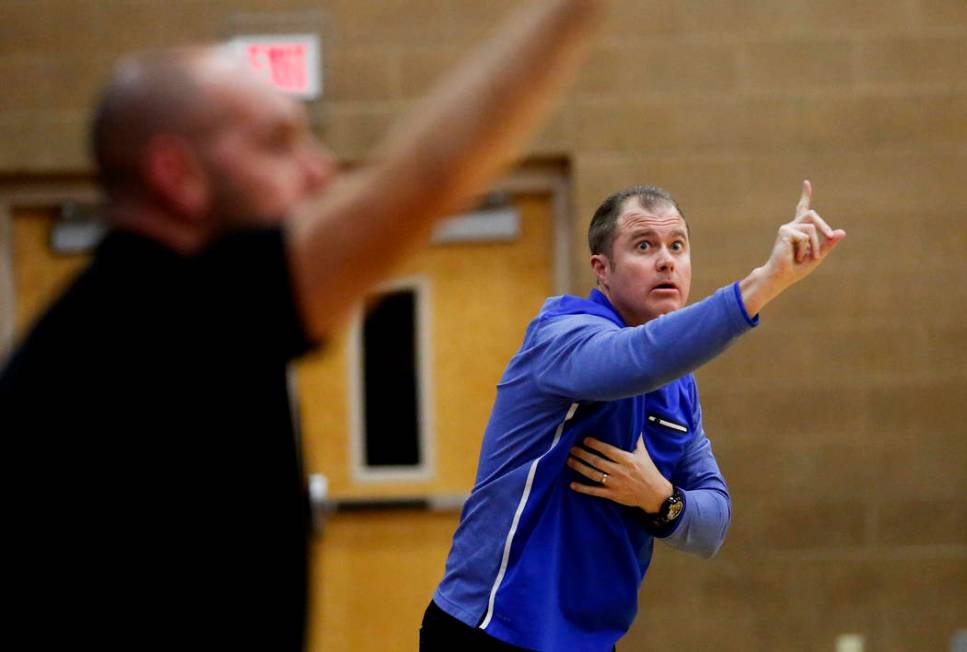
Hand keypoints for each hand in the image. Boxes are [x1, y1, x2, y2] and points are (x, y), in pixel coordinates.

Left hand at [567, 436, 672, 512]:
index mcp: (628, 460)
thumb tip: (633, 423)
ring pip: (593, 475)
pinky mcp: (612, 495)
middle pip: (597, 462)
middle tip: (572, 448)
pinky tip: (572, 484)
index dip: (596, 445)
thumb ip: (636, 440)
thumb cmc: (648, 472)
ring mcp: (615, 484)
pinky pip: (594, 491)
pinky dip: (583, 488)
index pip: (608, 450)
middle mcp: (620, 471)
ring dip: (579, 467)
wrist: (655, 495)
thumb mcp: (644, 454)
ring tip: (569, 460)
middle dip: (583, 454)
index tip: (585, 439)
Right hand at [740, 180, 846, 315]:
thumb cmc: (796, 268)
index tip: (806, 183)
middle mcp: (792, 226)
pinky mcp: (784, 231)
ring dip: (815, 245)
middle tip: (830, 237)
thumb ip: (828, 243)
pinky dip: (805, 249)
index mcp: (799, 230)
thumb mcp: (818, 255)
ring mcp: (787, 228)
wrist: (781, 276)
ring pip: (811, 227)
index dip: (805, 196)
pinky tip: (796, 256)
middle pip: (812, 215)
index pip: (802, 210)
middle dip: (824, 227)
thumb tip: (842, 232)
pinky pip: (805, 236)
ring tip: (807, 257)